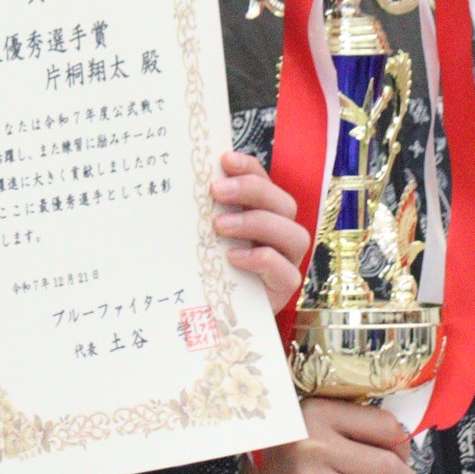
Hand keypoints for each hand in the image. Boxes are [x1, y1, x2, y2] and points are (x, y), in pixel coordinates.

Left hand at [212, 151, 309, 309]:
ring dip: (258, 223)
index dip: (249, 167)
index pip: (265, 181)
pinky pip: (287, 272)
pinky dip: (262, 260)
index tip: (224, 159)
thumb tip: (179, 182)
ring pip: (295, 235)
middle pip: (285, 203)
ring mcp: (287, 261)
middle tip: (217, 191)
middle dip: (252, 191)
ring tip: (221, 226)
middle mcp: (281, 234)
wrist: (213, 314)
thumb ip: (203, 211)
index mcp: (264, 213)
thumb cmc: (208, 265)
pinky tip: (233, 257)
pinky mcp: (284, 289)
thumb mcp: (203, 234)